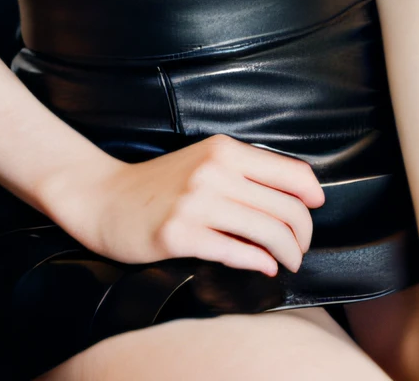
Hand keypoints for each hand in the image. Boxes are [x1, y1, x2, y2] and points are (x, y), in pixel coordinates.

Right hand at [47, 133, 323, 276]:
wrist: (105, 198)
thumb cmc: (162, 185)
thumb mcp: (205, 161)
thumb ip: (246, 170)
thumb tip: (302, 192)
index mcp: (224, 149)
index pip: (291, 172)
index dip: (312, 197)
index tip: (314, 213)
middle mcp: (213, 171)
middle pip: (286, 206)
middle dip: (303, 234)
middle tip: (300, 248)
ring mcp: (196, 203)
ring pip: (267, 231)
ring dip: (288, 253)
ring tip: (287, 262)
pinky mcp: (179, 234)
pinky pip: (235, 252)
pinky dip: (259, 263)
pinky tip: (264, 268)